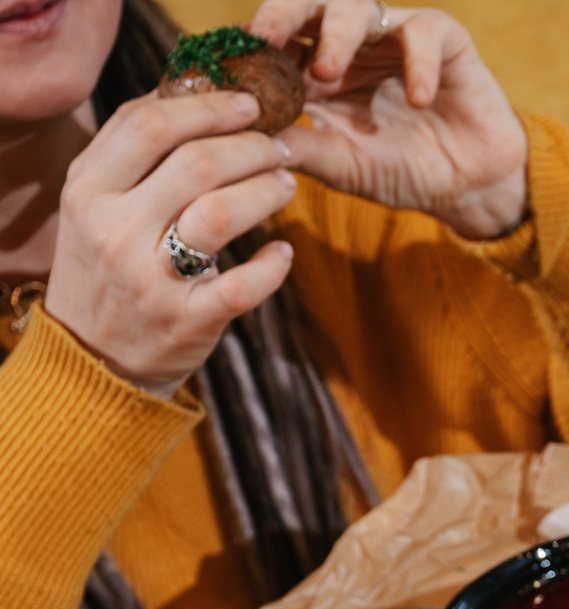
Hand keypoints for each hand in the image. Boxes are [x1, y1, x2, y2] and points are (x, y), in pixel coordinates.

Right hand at [44, 92, 297, 396]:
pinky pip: (245, 284)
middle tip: (279, 146)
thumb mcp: (94, 206)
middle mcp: (114, 228)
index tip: (247, 104)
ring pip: (222, 213)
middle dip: (250, 146)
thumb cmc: (105, 267)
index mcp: (88, 189)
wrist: (91, 358)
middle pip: (196, 163)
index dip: (205, 106)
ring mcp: (150, 277)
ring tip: (286, 182)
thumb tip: (186, 94)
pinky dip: (274, 264)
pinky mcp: (188, 319)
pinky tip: (284, 251)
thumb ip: (132, 156)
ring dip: (267, 190)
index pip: (148, 125)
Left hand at [251, 0, 527, 240]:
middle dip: (281, 14)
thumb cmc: (401, 172)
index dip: (252, 43)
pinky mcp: (444, 42)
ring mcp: (395, 38)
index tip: (228, 62)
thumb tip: (244, 135)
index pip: (276, 38)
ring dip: (337, 35)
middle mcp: (352, 44)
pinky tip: (416, 99)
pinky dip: (417, 63)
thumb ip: (299, 146)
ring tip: (329, 73)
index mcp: (317, 68)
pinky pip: (424, 33)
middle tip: (265, 38)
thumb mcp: (342, 165)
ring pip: (357, 7)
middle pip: (307, 4)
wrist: (468, 188)